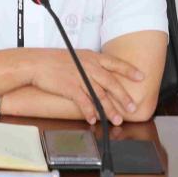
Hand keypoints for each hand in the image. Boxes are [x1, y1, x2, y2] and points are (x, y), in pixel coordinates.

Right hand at [27, 49, 144, 124]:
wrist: (36, 63)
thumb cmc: (54, 60)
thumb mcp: (76, 57)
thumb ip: (89, 65)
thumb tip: (100, 74)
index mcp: (92, 57)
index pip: (115, 63)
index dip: (129, 70)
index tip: (141, 76)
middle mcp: (89, 66)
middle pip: (111, 83)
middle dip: (124, 97)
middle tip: (132, 108)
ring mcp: (80, 77)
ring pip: (100, 95)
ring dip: (109, 109)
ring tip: (116, 120)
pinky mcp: (70, 87)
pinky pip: (83, 102)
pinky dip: (90, 112)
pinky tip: (94, 119)